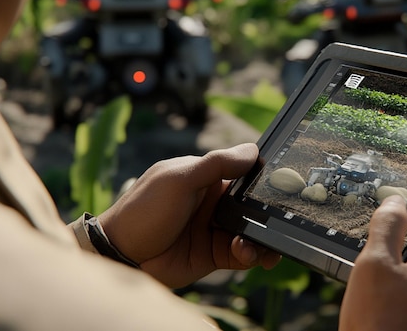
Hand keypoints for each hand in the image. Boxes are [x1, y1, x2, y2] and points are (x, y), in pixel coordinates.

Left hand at [98, 143, 280, 287]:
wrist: (121, 256)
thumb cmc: (143, 210)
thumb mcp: (179, 179)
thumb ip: (216, 163)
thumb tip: (253, 149)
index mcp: (206, 177)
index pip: (243, 174)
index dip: (264, 180)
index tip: (286, 186)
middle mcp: (213, 202)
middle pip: (253, 205)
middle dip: (270, 213)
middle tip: (285, 219)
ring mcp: (214, 229)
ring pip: (252, 231)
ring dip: (264, 237)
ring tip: (265, 245)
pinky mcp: (214, 255)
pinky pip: (243, 253)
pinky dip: (251, 254)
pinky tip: (247, 253)